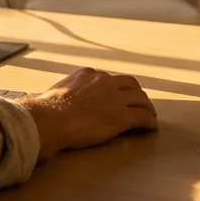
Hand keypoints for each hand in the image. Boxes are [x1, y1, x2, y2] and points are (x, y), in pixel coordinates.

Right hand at [16, 67, 157, 161]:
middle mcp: (105, 82)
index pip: (109, 78)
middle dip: (136, 93)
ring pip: (141, 99)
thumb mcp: (56, 92)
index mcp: (89, 74)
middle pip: (130, 84)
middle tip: (139, 102)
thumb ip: (64, 93)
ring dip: (147, 107)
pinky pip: (142, 117)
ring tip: (150, 114)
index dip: (116, 88)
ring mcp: (115, 98)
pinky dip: (150, 122)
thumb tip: (52, 102)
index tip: (118, 95)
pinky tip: (152, 127)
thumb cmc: (47, 110)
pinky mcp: (121, 116)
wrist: (51, 119)